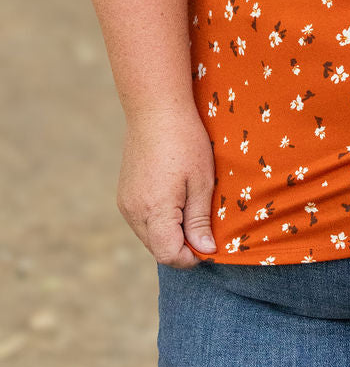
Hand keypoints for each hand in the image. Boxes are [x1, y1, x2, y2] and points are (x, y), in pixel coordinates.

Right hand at [117, 106, 216, 267]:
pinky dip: (158, 221)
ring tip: (191, 210)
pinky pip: (141, 221)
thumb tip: (205, 251)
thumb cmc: (185, 141)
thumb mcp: (202, 181)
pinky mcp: (123, 195)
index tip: (209, 245)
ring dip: (170, 235)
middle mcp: (134, 212)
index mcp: (155, 210)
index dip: (192, 257)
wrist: (155, 109)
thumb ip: (200, 220)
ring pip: (149, 237)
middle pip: (158, 249)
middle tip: (205, 228)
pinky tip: (174, 202)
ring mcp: (125, 204)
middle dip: (182, 247)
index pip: (169, 255)